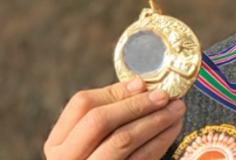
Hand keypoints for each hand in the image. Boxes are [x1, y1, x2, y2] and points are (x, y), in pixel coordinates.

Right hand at [44, 78, 185, 159]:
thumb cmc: (102, 157)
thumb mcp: (94, 138)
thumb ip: (111, 111)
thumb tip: (140, 85)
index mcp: (58, 142)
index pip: (82, 104)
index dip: (115, 91)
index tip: (144, 84)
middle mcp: (67, 159)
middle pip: (100, 120)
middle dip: (137, 104)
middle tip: (165, 95)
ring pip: (122, 140)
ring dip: (155, 119)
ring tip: (176, 109)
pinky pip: (141, 158)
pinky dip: (161, 140)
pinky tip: (173, 128)